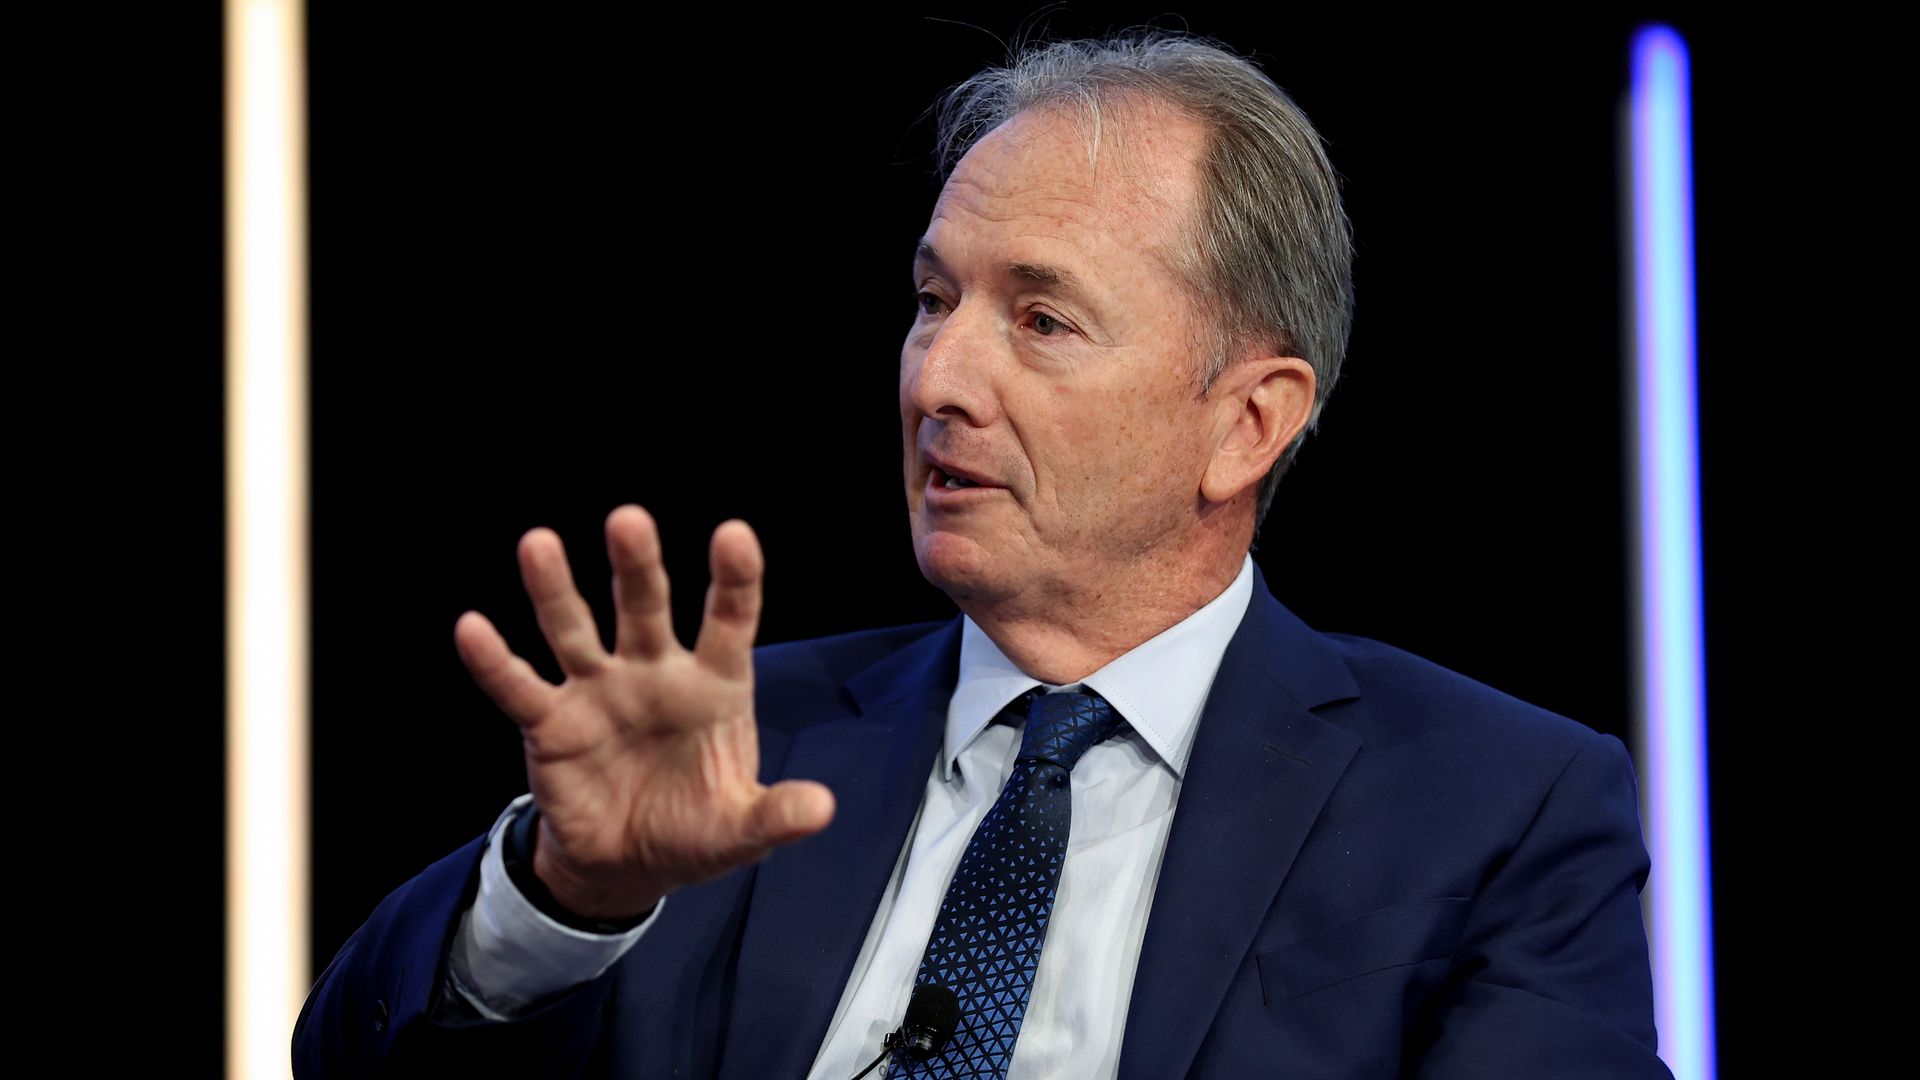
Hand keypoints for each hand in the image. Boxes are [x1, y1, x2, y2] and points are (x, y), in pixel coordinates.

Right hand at [453, 505, 835, 919]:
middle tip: (628, 520)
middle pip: (646, 607)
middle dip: (637, 565)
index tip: (734, 535)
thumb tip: (822, 809)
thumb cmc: (693, 829)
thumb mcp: (741, 829)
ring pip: (575, 629)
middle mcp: (654, 673)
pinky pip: (519, 687)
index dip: (734, 580)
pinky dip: (494, 662)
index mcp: (713, 686)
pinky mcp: (551, 723)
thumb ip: (777, 815)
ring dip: (556, 589)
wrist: (628, 867)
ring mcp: (599, 691)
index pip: (729, 622)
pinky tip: (473, 628)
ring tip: (538, 543)